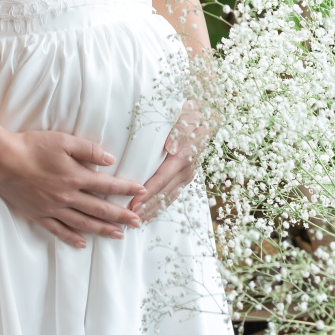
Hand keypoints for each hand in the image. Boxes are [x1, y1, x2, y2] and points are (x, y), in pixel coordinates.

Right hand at [0, 130, 146, 248]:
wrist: (3, 161)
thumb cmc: (33, 146)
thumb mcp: (63, 141)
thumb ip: (88, 150)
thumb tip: (110, 160)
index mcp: (75, 177)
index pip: (107, 186)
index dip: (126, 189)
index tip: (142, 192)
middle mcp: (68, 197)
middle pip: (99, 209)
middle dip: (120, 216)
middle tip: (137, 222)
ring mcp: (53, 209)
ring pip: (83, 223)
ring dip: (103, 230)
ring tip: (118, 235)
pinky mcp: (39, 215)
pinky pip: (59, 231)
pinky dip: (72, 238)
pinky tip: (82, 243)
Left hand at [127, 99, 210, 223]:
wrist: (206, 114)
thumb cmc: (189, 113)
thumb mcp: (184, 116)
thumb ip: (178, 130)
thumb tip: (170, 146)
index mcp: (184, 156)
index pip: (162, 178)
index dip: (147, 192)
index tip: (133, 204)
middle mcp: (187, 169)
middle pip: (164, 193)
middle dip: (146, 207)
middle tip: (128, 219)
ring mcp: (187, 175)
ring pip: (168, 197)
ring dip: (152, 210)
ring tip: (135, 221)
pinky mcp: (186, 176)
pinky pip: (172, 194)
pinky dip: (160, 205)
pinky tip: (149, 213)